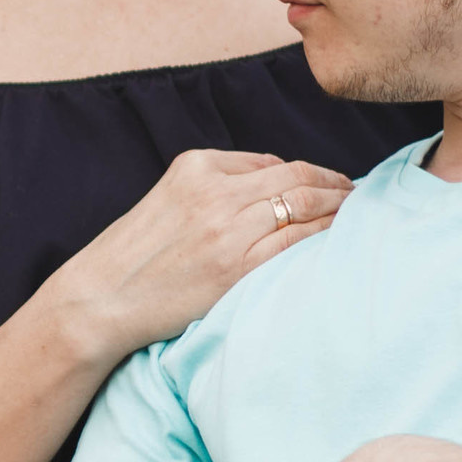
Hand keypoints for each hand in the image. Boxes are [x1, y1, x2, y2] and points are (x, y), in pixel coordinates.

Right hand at [61, 150, 353, 358]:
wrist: (101, 298)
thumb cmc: (135, 255)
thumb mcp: (168, 198)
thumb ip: (215, 184)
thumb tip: (276, 179)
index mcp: (196, 166)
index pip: (270, 162)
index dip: (310, 172)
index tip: (330, 183)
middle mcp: (215, 191)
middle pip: (296, 177)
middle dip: (336, 184)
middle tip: (360, 195)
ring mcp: (228, 229)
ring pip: (303, 205)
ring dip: (339, 207)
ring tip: (358, 214)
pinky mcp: (236, 266)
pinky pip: (296, 241)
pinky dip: (324, 235)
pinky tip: (338, 238)